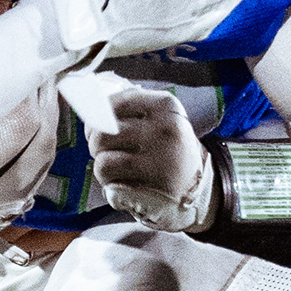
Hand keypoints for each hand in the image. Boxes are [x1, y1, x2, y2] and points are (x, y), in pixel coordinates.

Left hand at [61, 72, 214, 231]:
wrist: (201, 188)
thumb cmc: (169, 149)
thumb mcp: (160, 120)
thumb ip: (129, 107)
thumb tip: (90, 100)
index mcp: (165, 106)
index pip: (112, 103)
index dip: (95, 117)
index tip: (98, 127)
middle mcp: (164, 130)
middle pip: (102, 133)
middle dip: (96, 146)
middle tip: (106, 153)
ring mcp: (160, 161)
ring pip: (103, 161)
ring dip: (103, 169)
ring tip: (117, 171)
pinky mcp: (153, 190)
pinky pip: (112, 188)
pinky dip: (111, 187)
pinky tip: (124, 185)